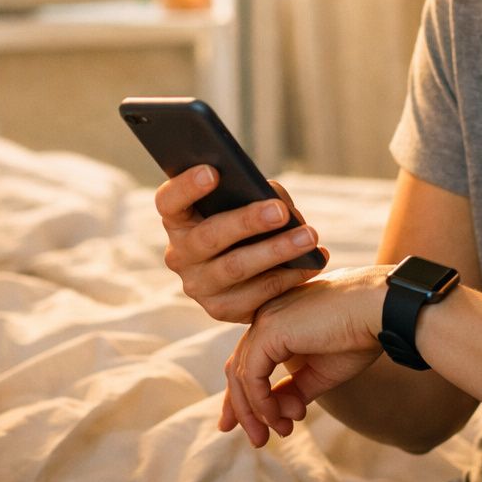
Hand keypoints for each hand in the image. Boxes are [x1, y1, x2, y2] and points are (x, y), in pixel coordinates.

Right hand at [155, 167, 327, 322]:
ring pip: (236, 268)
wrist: (251, 274)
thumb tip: (277, 203)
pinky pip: (257, 295)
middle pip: (209, 236)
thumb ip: (252, 194)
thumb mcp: (241, 203)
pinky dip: (288, 277)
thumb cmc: (245, 223)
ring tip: (309, 237)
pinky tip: (312, 263)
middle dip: (247, 221)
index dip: (186, 186)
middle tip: (280, 211)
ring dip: (276, 250)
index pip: (170, 201)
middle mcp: (180, 255)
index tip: (213, 171)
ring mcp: (198, 286)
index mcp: (178, 220)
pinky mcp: (221, 310)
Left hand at [220, 266, 387, 446]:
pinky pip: (252, 374)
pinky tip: (279, 418)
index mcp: (276, 322)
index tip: (251, 428)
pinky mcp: (269, 329)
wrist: (377, 311)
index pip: (247, 361)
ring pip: (241, 374)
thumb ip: (294, 390)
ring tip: (277, 434)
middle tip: (258, 441)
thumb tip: (275, 416)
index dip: (243, 397)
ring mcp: (264, 321)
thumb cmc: (357, 335)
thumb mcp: (320, 372)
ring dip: (255, 412)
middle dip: (244, 410)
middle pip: (238, 369)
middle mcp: (264, 317)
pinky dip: (262, 401)